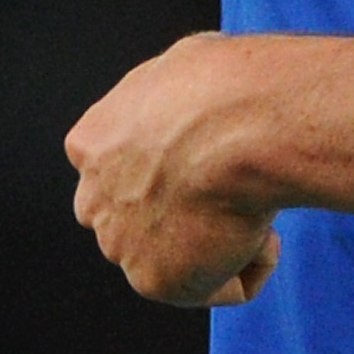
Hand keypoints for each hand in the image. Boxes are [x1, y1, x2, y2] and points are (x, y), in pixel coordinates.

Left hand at [66, 32, 285, 306]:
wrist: (240, 123)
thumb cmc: (226, 84)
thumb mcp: (183, 69)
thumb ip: (171, 102)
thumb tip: (196, 99)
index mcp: (91, 142)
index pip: (118, 172)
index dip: (171, 169)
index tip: (209, 156)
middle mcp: (94, 198)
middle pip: (139, 222)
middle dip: (184, 214)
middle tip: (231, 189)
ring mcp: (120, 245)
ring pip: (181, 257)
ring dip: (221, 240)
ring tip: (252, 203)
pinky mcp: (157, 282)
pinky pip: (225, 284)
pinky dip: (254, 262)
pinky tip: (262, 229)